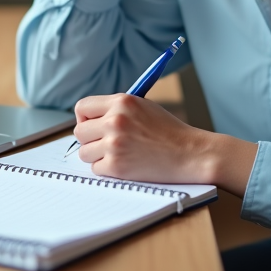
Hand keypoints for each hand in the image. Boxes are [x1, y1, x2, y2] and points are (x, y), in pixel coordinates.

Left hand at [72, 94, 257, 194]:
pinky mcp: (117, 166)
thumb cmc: (169, 131)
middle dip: (90, 138)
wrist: (190, 153)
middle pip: (79, 132)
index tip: (92, 125)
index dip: (85, 118)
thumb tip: (89, 119)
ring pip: (84, 152)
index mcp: (122, 101)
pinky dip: (106, 169)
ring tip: (117, 154)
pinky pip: (95, 168)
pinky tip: (124, 164)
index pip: (82, 107)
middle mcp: (115, 120)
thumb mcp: (143, 107)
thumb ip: (116, 109)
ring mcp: (115, 144)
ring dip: (97, 155)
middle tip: (105, 143)